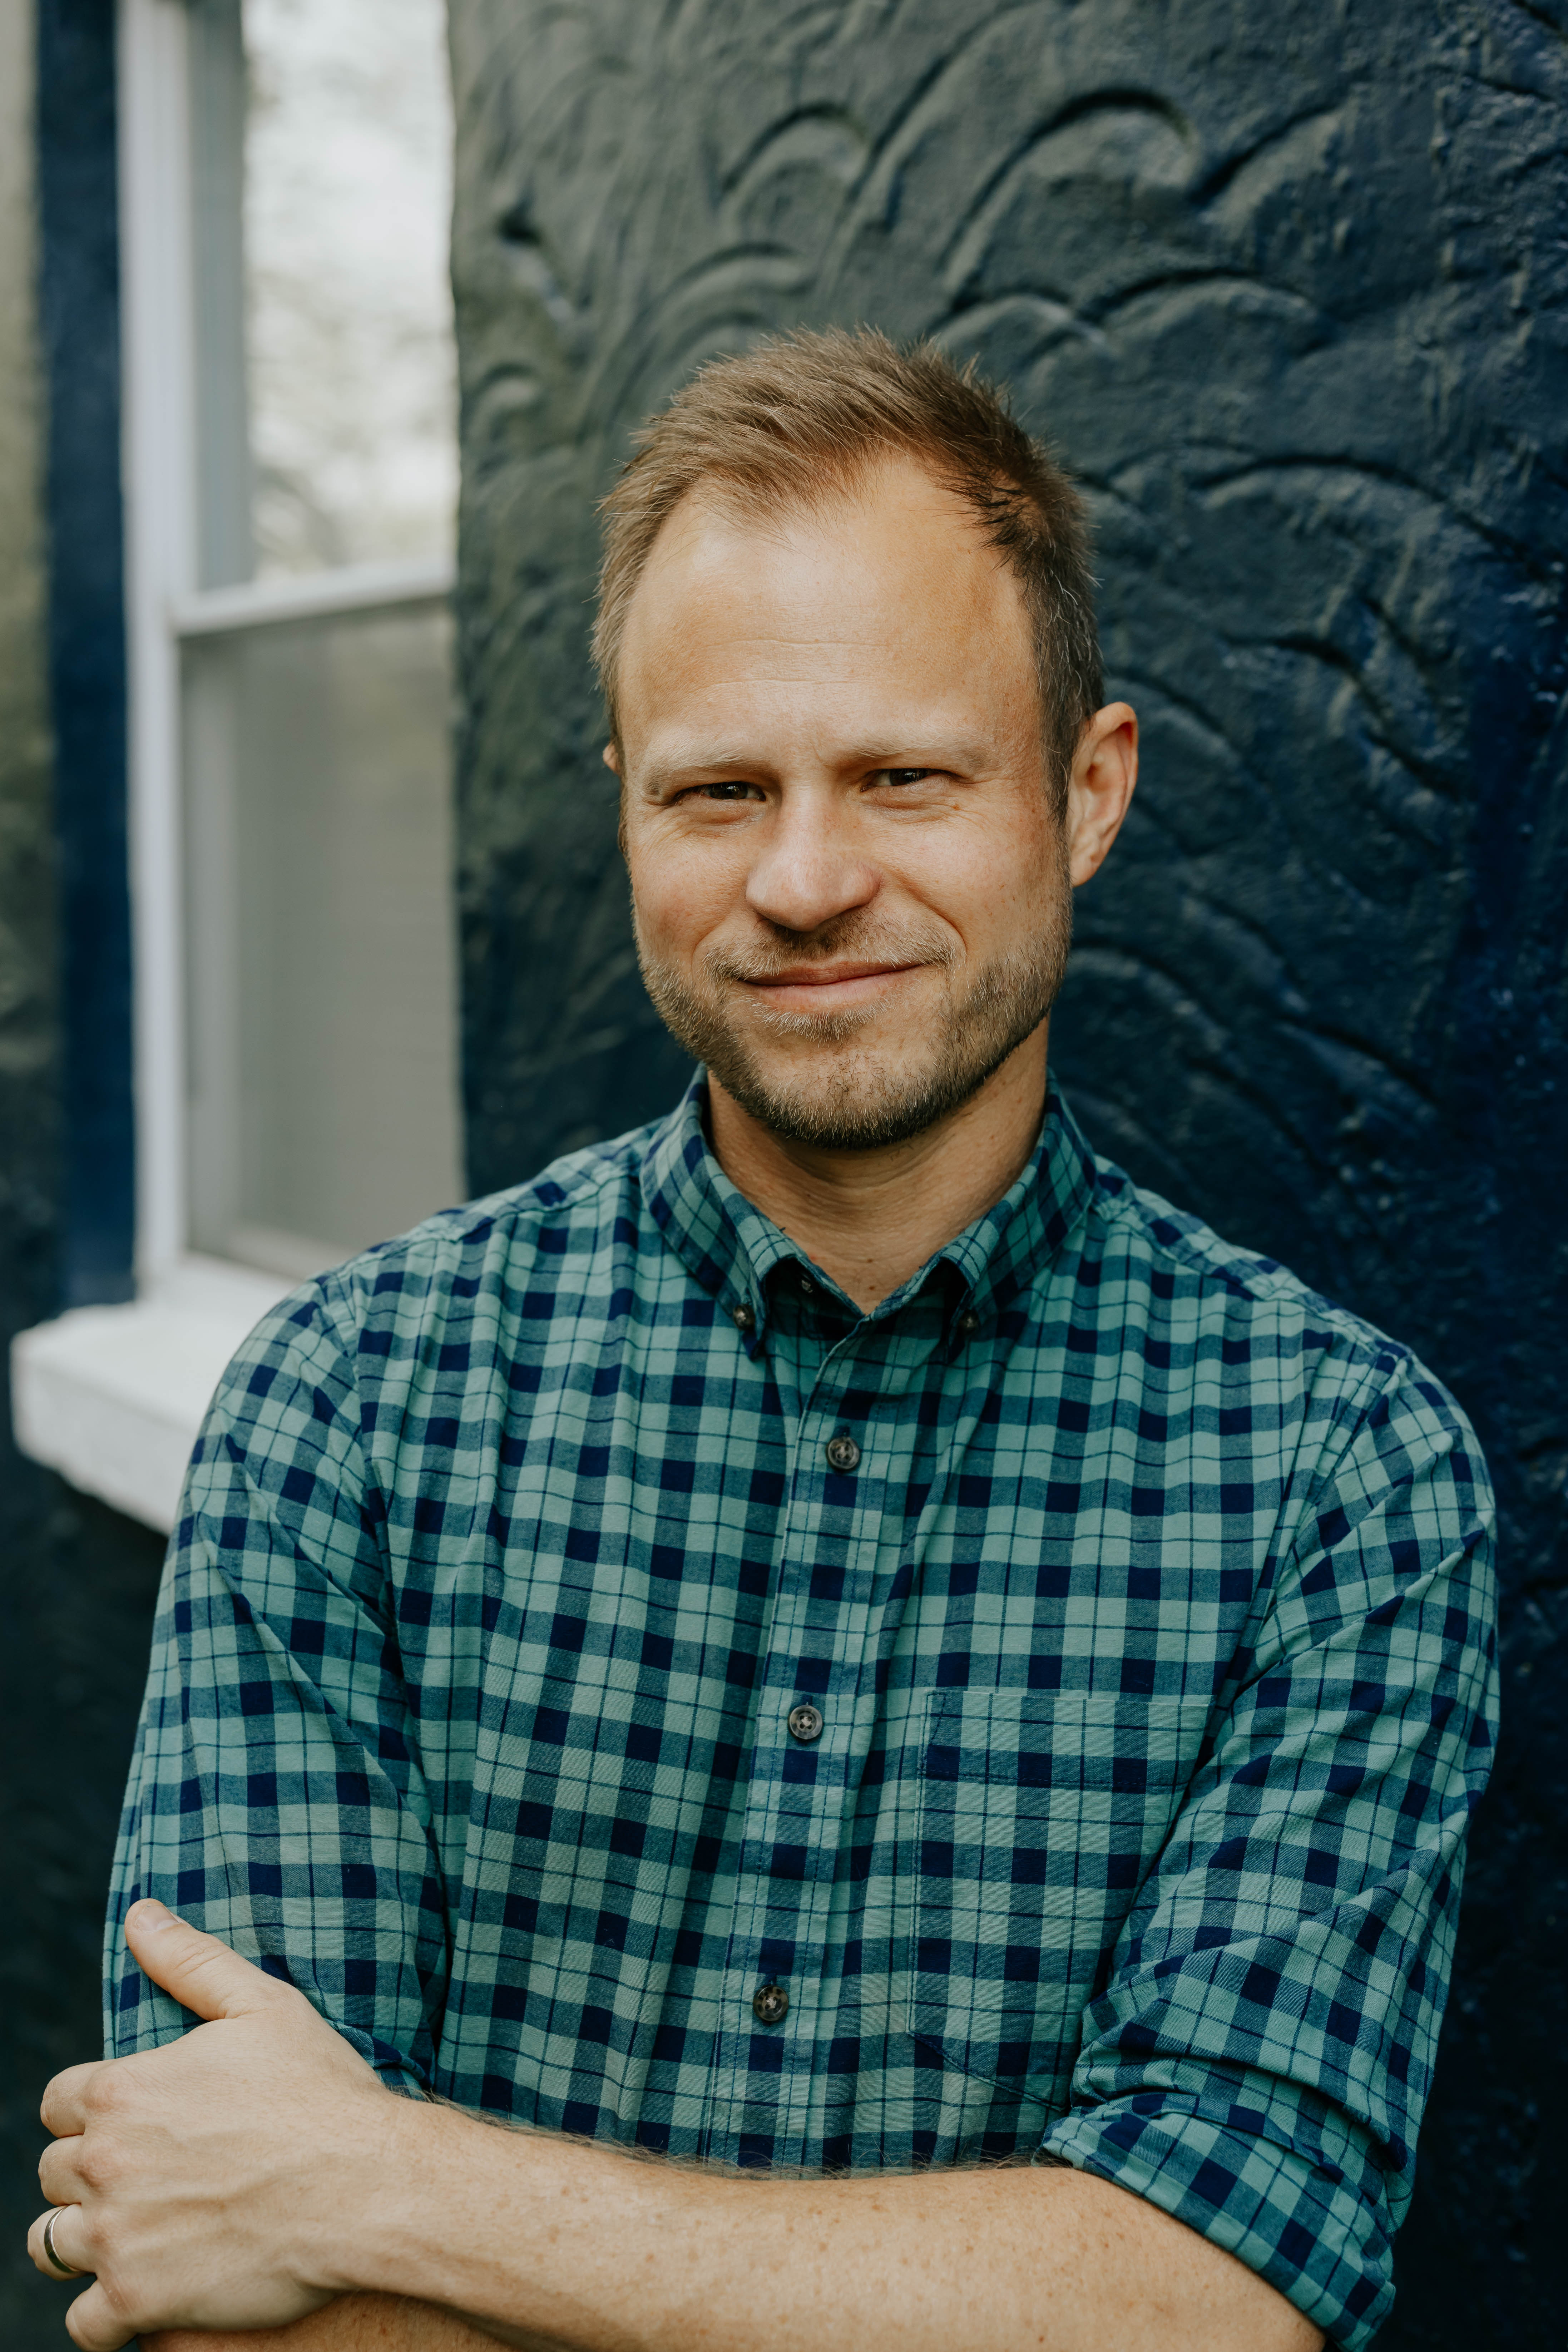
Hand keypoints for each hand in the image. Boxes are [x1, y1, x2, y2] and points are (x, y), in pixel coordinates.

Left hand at [29, 1901, 408, 2350]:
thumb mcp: (261, 2006)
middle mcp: (105, 2164)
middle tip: (148, 2178)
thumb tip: (139, 1915)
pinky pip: (84, 2324)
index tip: (133, 2122)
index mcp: (122, 2092)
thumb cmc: (320, 2092)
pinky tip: (142, 2294)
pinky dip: (105, 2314)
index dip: (91, 2111)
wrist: (365, 2187)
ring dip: (84, 2239)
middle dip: (91, 2173)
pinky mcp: (138, 2299)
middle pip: (53, 2174)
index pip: (59, 2103)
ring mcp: (116, 2237)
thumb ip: (190, 1960)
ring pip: (53, 2245)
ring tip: (132, 2235)